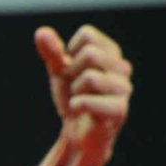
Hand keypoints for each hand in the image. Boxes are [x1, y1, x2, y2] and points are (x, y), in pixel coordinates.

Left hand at [34, 24, 132, 161]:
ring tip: (79, 99)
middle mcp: (123, 68)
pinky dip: (76, 105)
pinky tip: (77, 111)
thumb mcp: (60, 72)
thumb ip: (52, 52)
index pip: (88, 35)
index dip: (70, 52)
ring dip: (75, 91)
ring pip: (91, 77)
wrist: (79, 134)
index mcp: (111, 53)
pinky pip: (89, 101)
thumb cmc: (74, 98)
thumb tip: (41, 32)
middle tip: (75, 87)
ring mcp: (124, 90)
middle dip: (72, 72)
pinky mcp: (119, 111)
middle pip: (91, 54)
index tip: (72, 69)